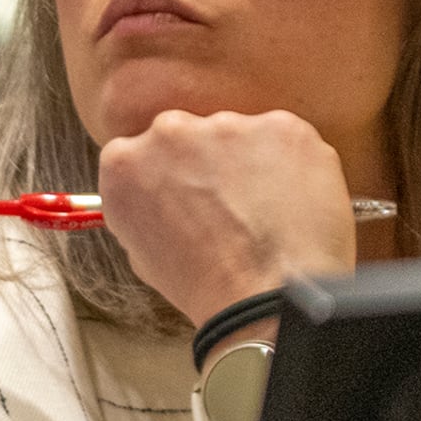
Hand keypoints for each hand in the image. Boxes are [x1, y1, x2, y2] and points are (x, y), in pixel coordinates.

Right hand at [93, 108, 358, 329]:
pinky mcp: (281, 128)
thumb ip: (144, 206)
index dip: (168, 175)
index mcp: (124, 162)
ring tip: (269, 211)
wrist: (269, 294)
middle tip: (230, 204)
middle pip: (189, 134)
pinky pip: (286, 140)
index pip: (141, 151)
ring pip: (240, 135)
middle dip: (206, 161)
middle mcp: (169, 132)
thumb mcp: (141, 251)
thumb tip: (164, 197)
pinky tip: (296, 203)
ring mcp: (227, 125)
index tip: (185, 194)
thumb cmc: (206, 285)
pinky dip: (294, 164)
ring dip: (251, 162)